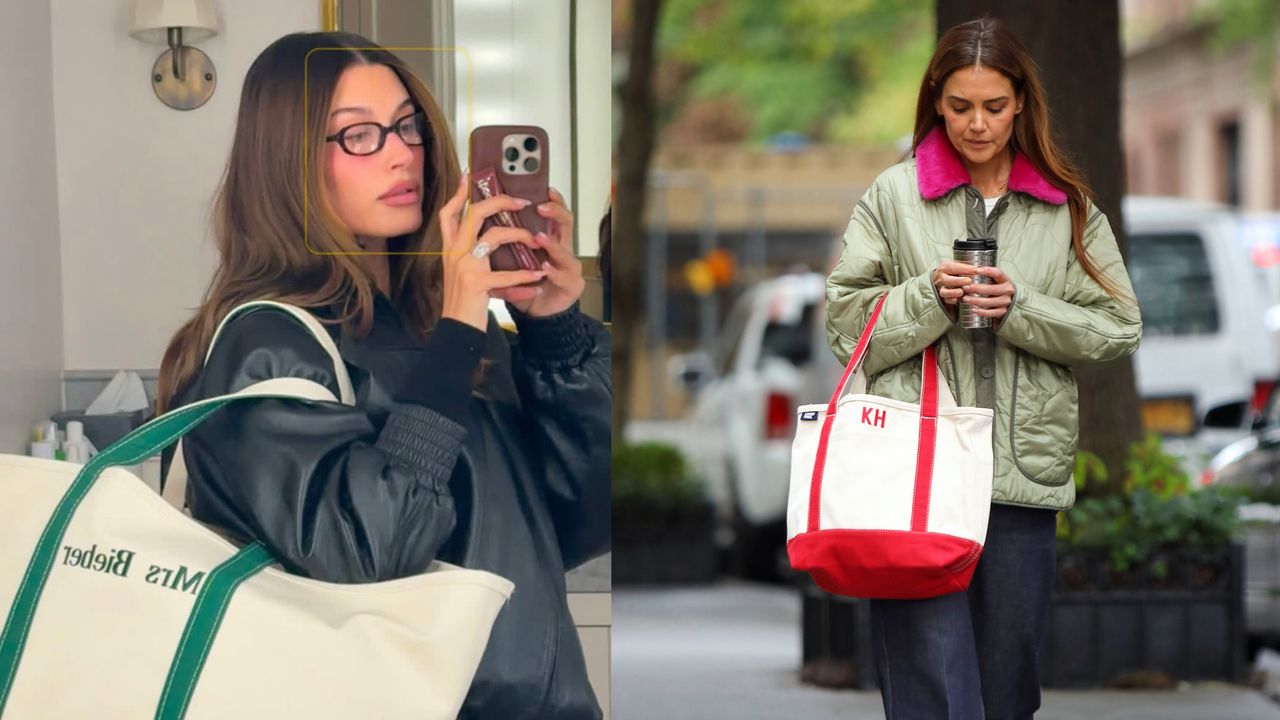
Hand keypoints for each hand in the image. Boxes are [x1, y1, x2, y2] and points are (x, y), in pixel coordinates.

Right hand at [437, 174, 547, 330]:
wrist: (455, 329)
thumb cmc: (462, 301)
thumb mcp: (460, 272)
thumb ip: (468, 253)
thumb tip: (486, 236)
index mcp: (449, 248)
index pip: (449, 214)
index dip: (458, 194)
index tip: (468, 176)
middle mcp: (454, 253)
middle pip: (474, 214)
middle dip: (499, 202)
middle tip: (521, 201)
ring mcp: (464, 266)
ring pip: (494, 236)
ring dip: (520, 235)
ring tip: (536, 240)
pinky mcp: (477, 283)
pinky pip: (506, 273)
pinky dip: (525, 275)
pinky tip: (538, 276)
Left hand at [490, 187, 584, 316]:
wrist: (540, 311)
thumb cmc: (526, 282)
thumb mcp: (514, 258)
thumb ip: (505, 240)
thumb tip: (482, 215)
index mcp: (549, 238)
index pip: (553, 212)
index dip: (552, 199)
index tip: (544, 188)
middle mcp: (562, 248)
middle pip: (566, 222)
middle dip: (556, 212)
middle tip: (540, 207)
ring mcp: (569, 266)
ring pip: (565, 250)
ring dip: (552, 244)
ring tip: (539, 238)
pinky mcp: (572, 285)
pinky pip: (563, 276)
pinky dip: (553, 272)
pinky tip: (544, 270)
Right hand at [932, 261, 976, 305]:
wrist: (944, 278)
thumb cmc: (954, 271)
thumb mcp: (958, 265)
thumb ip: (966, 268)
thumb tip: (979, 270)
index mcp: (945, 268)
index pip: (952, 267)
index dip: (964, 269)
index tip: (975, 270)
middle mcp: (941, 278)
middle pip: (947, 280)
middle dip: (958, 281)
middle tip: (969, 281)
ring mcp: (942, 288)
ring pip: (944, 292)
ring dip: (953, 292)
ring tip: (961, 292)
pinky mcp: (944, 297)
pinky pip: (947, 300)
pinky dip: (952, 300)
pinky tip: (959, 299)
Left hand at [963, 266, 1016, 320]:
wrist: (1009, 300)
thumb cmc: (997, 287)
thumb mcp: (994, 279)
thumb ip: (985, 275)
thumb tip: (968, 269)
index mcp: (1005, 279)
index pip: (998, 273)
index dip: (987, 271)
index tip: (975, 270)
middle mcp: (1008, 290)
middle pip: (992, 289)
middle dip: (977, 288)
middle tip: (965, 287)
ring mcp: (1006, 301)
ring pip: (991, 302)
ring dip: (977, 301)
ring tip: (966, 299)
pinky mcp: (1003, 311)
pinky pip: (992, 313)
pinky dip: (982, 312)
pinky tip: (973, 309)